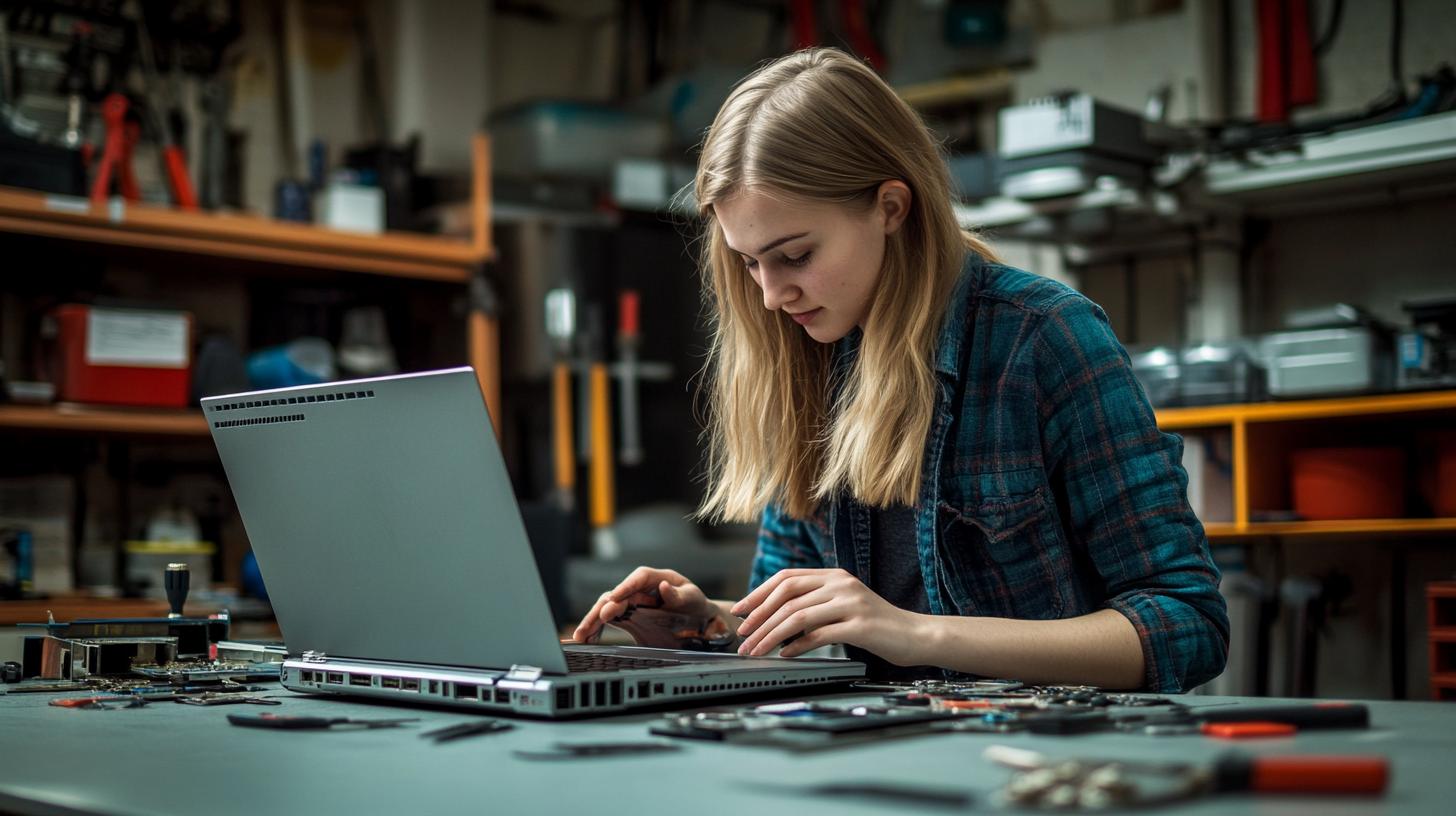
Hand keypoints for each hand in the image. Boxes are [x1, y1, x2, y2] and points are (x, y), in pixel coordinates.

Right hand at [570, 567, 726, 646]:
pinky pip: (610, 620)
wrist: (696, 617)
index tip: (614, 598)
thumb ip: (678, 595)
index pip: (639, 578)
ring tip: (581, 636)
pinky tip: (587, 639)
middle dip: (602, 608)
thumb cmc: (694, 603)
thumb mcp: (692, 598)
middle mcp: (640, 588)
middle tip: (593, 621)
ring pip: (608, 607)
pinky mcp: (628, 615)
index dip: (626, 586)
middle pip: (617, 594)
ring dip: (593, 620)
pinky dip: (598, 629)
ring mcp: (631, 601)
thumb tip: (664, 587)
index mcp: (656, 578)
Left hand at [731, 568, 922, 662]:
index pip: (786, 578)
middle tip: (743, 636)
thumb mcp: (843, 607)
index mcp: (834, 576)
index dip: (758, 594)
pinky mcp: (860, 626)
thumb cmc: (877, 626)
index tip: (740, 612)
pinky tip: (785, 655)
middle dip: (759, 616)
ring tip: (757, 651)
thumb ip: (815, 606)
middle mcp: (841, 584)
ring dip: (770, 636)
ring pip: (797, 616)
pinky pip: (818, 634)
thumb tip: (774, 620)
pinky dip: (796, 646)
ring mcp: (851, 603)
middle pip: (787, 595)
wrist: (916, 635)